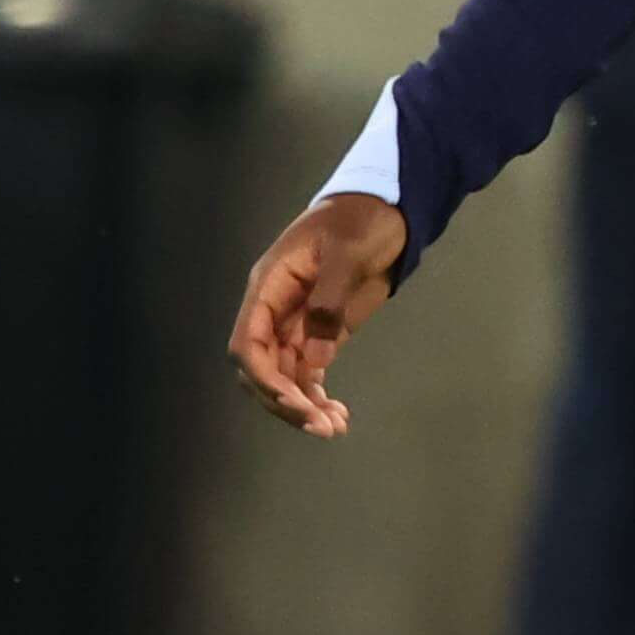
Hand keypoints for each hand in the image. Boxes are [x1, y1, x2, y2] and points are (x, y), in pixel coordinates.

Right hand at [224, 191, 407, 435]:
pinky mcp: (321, 331)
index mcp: (270, 286)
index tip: (293, 401)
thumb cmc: (362, 219)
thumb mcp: (348, 253)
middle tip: (322, 426)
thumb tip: (316, 358)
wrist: (387, 207)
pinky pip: (308, 370)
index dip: (263, 378)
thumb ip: (329, 303)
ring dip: (304, 404)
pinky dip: (318, 394)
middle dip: (285, 400)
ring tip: (334, 427)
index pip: (247, 343)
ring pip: (285, 375)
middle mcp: (276, 309)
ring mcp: (297, 322)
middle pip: (262, 368)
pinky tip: (338, 415)